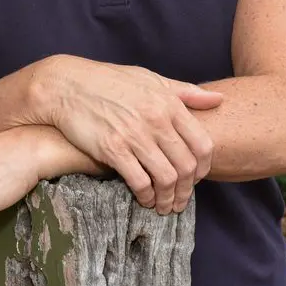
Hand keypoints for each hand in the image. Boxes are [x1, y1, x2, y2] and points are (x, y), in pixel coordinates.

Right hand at [40, 56, 222, 215]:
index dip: (204, 168)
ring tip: (164, 206)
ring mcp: (135, 135)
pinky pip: (140, 181)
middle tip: (180, 200)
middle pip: (187, 166)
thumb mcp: (151, 79)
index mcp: (169, 103)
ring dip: (168, 199)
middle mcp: (156, 119)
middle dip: (187, 190)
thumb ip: (186, 92)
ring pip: (166, 178)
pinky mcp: (112, 149)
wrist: (67, 85)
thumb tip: (218, 99)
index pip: (203, 144)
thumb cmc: (110, 82)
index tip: (196, 178)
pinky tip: (145, 198)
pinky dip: (146, 196)